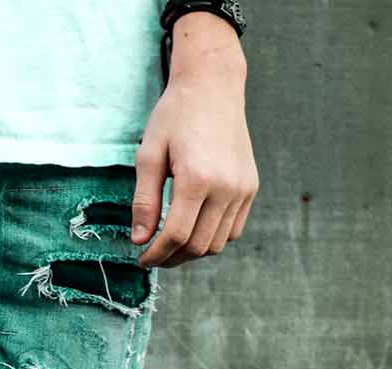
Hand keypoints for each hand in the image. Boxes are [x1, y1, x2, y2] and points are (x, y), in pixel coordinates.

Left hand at [133, 13, 257, 267]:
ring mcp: (243, 188)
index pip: (177, 235)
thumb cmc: (175, 116)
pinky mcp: (251, 187)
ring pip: (218, 243)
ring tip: (170, 245)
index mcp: (197, 178)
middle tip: (152, 256)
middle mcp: (226, 187)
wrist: (213, 86)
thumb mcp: (148, 155)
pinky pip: (233, 229)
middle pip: (199, 246)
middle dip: (172, 258)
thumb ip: (144, 201)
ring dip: (193, 252)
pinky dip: (213, 237)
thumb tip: (140, 240)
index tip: (141, 259)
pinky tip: (193, 229)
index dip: (156, 254)